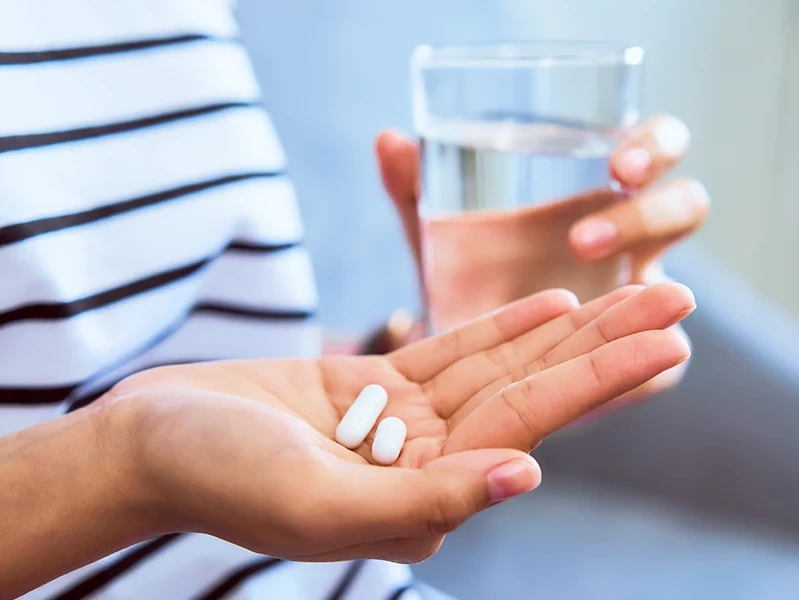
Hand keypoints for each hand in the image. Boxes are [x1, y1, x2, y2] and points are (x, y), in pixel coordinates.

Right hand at [106, 283, 692, 564]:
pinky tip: (548, 304)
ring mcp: (402, 426)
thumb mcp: (317, 500)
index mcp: (420, 501)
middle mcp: (424, 466)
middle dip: (605, 347)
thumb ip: (422, 499)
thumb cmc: (217, 476)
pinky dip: (498, 329)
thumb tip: (525, 478)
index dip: (600, 384)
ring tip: (630, 290)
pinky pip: (450, 354)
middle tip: (675, 298)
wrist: (151, 441)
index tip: (668, 345)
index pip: (529, 432)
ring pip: (499, 368)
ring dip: (565, 329)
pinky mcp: (373, 389)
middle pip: (532, 394)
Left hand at [375, 116, 707, 397]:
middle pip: (684, 207)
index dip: (654, 147)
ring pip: (672, 289)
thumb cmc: (465, 274)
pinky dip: (642, 371)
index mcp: (601, 191)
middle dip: (652, 212)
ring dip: (645, 295)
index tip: (618, 164)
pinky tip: (624, 375)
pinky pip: (658, 369)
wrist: (465, 356)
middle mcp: (631, 241)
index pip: (655, 149)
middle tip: (587, 235)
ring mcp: (636, 304)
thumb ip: (416, 189)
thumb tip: (387, 138)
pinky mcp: (637, 367)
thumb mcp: (439, 235)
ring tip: (587, 307)